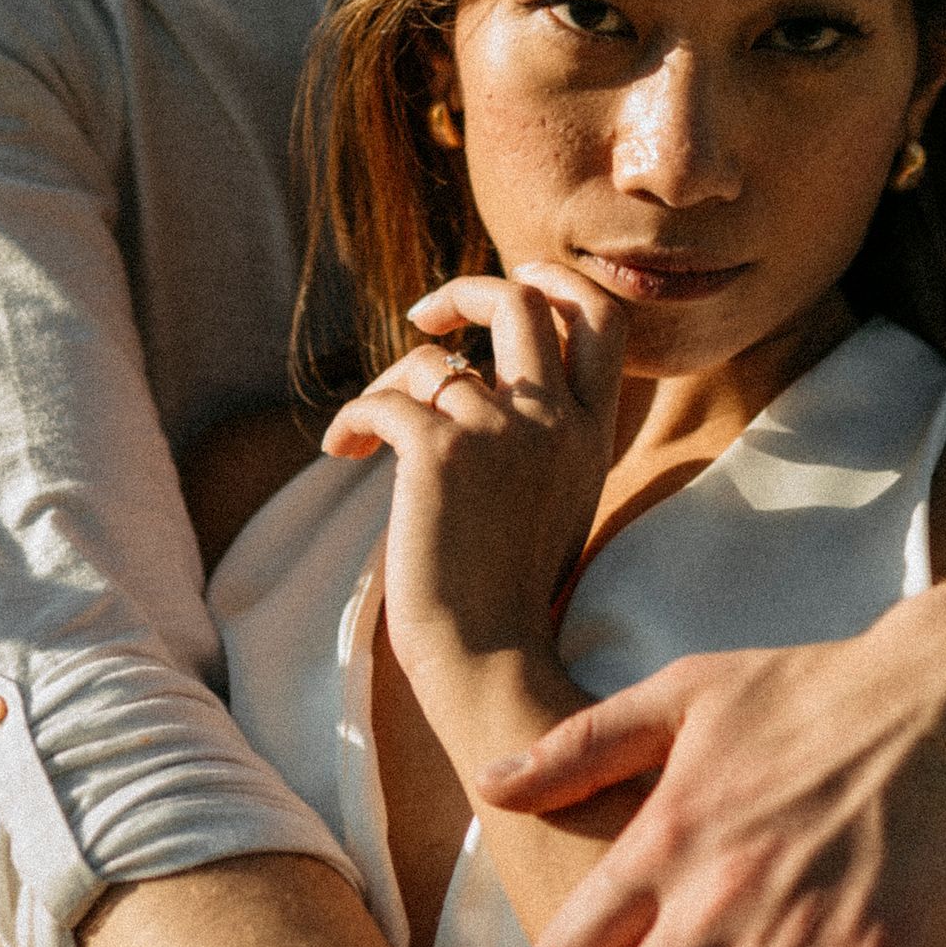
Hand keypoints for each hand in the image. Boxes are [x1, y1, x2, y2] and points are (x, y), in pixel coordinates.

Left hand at [322, 265, 626, 679]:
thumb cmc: (507, 600)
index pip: (604, 318)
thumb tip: (468, 374)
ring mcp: (503, 432)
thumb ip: (534, 437)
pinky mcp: (441, 453)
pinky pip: (381, 401)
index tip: (515, 283)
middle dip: (466, 291)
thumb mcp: (550, 501)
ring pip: (432, 359)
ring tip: (366, 435)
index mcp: (591, 436)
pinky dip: (351, 421)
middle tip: (427, 317)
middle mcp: (557, 422)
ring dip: (387, 385)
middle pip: (522, 301)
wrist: (489, 664)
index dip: (557, 282)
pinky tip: (341, 452)